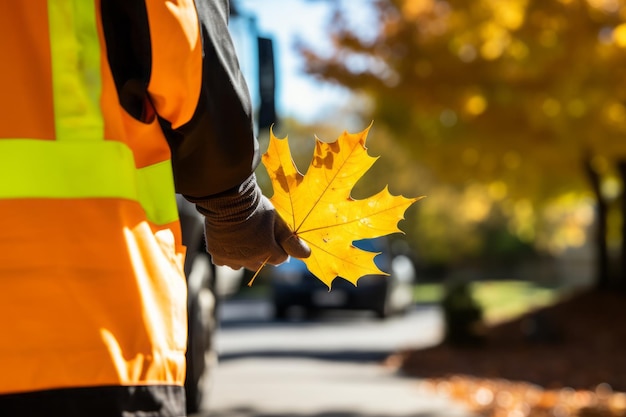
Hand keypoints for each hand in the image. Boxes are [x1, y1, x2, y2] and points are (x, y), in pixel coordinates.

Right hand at [193, 174, 309, 270]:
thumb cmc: (256, 208)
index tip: (273, 233)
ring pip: (243, 264)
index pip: (280, 258)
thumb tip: (307, 255)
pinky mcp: (218, 256)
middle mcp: (250, 260)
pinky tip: (229, 241)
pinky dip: (228, 255)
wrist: (227, 200)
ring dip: (245, 255)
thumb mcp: (277, 221)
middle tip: (257, 233)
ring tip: (243, 236)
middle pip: (261, 262)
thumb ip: (291, 241)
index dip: (279, 246)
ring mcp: (233, 260)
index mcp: (268, 252)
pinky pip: (225, 261)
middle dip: (262, 252)